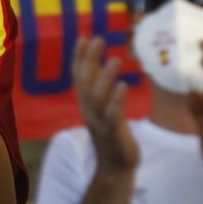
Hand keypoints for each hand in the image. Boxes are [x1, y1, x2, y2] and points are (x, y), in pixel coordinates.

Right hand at [73, 36, 138, 173]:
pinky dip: (116, 99)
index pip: (78, 76)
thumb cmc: (112, 133)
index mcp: (85, 103)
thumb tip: (100, 63)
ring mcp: (99, 122)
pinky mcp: (113, 133)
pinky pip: (112, 114)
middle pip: (84, 82)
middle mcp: (88, 110)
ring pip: (97, 97)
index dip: (79, 57)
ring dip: (104, 77)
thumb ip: (101, 87)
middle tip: (98, 39)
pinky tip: (123, 85)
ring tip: (115, 59)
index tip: (84, 37)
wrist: (115, 166)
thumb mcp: (103, 107)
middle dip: (89, 60)